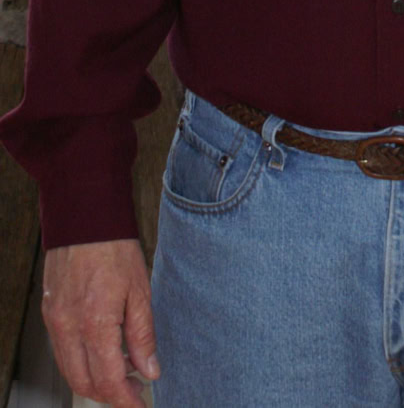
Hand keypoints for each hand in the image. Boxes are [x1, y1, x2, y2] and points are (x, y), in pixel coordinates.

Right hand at [42, 239, 159, 406]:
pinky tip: (103, 352)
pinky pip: (62, 352)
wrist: (84, 217)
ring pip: (69, 371)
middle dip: (109, 394)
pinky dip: (81, 362)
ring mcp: (54, 321)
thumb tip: (149, 370)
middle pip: (84, 383)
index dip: (126, 399)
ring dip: (94, 380)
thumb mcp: (140, 290)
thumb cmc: (115, 248)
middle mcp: (68, 327)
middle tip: (134, 389)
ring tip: (123, 371)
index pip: (108, 379)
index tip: (141, 404)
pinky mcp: (49, 313)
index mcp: (94, 322)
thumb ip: (143, 334)